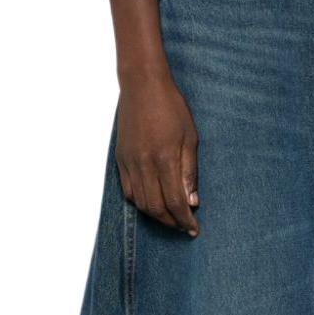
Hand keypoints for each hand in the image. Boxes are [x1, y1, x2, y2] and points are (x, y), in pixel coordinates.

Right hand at [116, 69, 199, 235]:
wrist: (142, 85)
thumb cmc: (171, 107)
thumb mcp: (190, 137)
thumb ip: (190, 172)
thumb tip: (192, 202)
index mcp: (165, 159)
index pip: (175, 202)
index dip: (185, 220)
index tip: (193, 229)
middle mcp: (144, 164)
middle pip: (156, 208)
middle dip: (171, 222)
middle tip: (184, 225)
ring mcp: (129, 162)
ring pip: (140, 202)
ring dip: (156, 215)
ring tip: (170, 217)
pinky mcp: (120, 159)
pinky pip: (128, 191)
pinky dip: (141, 202)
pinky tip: (153, 202)